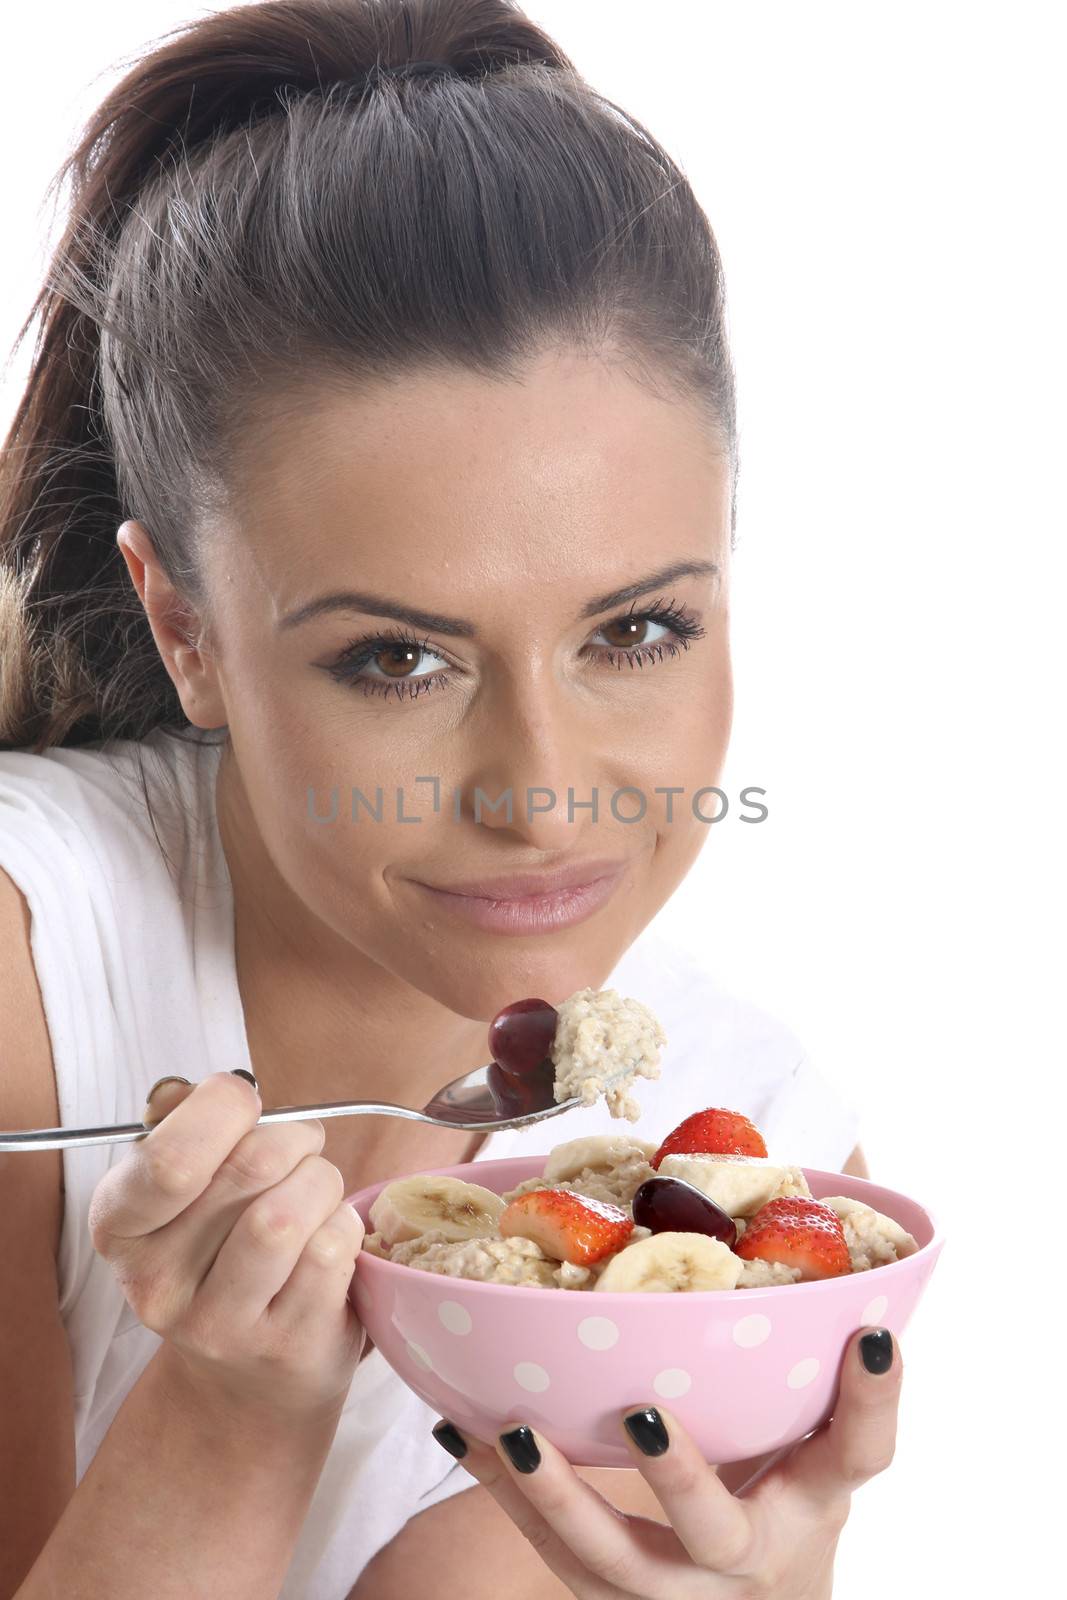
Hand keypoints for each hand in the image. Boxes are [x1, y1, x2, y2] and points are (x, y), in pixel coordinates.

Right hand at [87, 1069, 366, 1422]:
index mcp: (120, 1226)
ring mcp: (219, 1324)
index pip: (169, 1158)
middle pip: (250, 1167)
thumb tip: (217, 1088)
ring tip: (316, 1194)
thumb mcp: (186, 1188)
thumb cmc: (222, 1251)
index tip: (245, 1103)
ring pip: (289, 1211)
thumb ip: (190, 1124)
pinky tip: (330, 1238)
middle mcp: (156, 1283)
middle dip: (294, 1138)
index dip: (225, 1108)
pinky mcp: (283, 1344)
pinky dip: (345, 1225)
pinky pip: (332, 1248)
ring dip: (322, 1182)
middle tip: (300, 1148)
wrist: (249, 1376)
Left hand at [435, 1325, 901, 1597]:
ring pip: (611, 1561)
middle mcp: (748, 1553)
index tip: (868, 1336)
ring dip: (560, 1497)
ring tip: (517, 1432)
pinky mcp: (607, 1595)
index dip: (870, 1400)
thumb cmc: (785, 1484)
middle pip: (716, 1531)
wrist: (756, 1599)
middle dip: (678, 1477)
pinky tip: (459, 1428)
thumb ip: (812, 1355)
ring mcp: (672, 1590)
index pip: (859, 1454)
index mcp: (814, 1498)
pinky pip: (549, 1549)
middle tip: (641, 1410)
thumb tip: (814, 1234)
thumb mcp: (816, 1431)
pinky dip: (503, 1490)